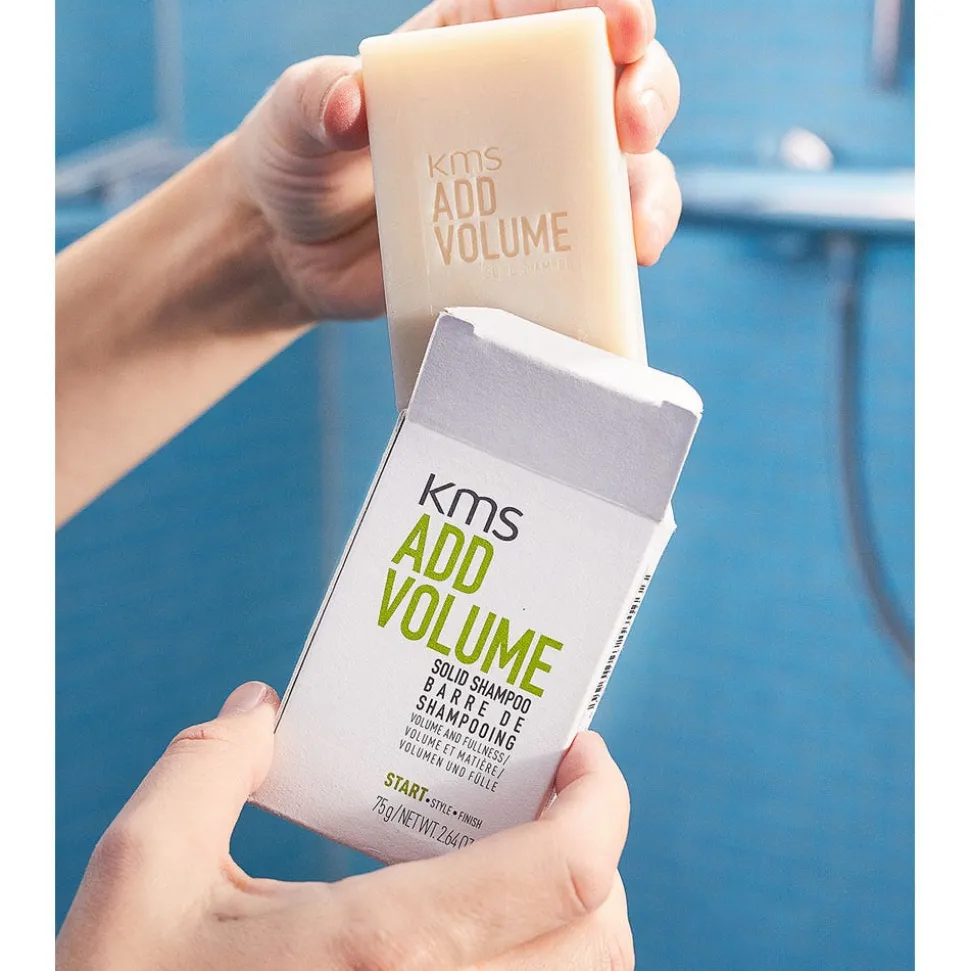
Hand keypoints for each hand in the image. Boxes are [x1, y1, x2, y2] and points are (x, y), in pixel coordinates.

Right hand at [56, 682, 633, 970]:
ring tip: (521, 865)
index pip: (563, 872)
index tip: (582, 753)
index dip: (602, 800)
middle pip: (601, 937)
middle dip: (596, 854)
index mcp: (380, 954)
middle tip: (550, 803)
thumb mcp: (139, 877)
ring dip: (578, 920)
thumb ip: (208, 767)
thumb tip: (266, 709)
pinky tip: (483, 937)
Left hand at [233, 0, 681, 323]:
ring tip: (635, 224)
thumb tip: (351, 103)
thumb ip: (317, 97)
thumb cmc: (297, 162)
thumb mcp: (293, 116)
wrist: (294, 252)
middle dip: (645, 89)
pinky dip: (618, 252)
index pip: (546, 6)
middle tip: (632, 122)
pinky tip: (622, 267)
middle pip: (609, 79)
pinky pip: (592, 242)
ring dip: (647, 187)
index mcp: (469, 45)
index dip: (599, 3)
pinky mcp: (527, 242)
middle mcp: (515, 105)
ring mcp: (529, 179)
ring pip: (622, 166)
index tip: (621, 22)